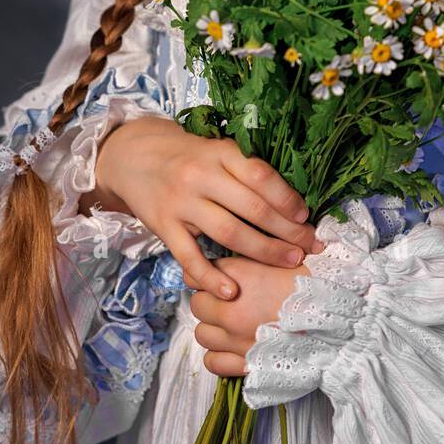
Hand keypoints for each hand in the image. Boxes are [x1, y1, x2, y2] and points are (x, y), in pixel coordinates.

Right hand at [91, 115, 321, 299]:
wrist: (135, 157)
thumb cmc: (189, 158)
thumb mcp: (217, 152)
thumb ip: (246, 170)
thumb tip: (292, 201)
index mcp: (219, 153)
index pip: (260, 175)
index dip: (287, 198)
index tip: (305, 217)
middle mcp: (201, 175)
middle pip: (251, 208)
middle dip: (286, 231)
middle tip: (308, 246)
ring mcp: (181, 202)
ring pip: (228, 232)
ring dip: (263, 251)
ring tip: (288, 263)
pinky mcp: (163, 226)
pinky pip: (190, 257)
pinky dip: (212, 276)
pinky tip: (232, 291)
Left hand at [187, 241, 324, 377]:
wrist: (338, 319)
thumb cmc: (317, 284)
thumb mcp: (288, 255)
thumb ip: (260, 251)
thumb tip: (250, 241)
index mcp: (239, 277)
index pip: (198, 272)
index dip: (208, 274)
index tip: (218, 277)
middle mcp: (231, 307)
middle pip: (197, 304)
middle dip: (210, 301)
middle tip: (228, 300)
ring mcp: (235, 338)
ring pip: (203, 333)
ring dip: (214, 328)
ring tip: (231, 325)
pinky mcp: (245, 363)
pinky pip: (213, 361)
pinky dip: (219, 355)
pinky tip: (232, 348)